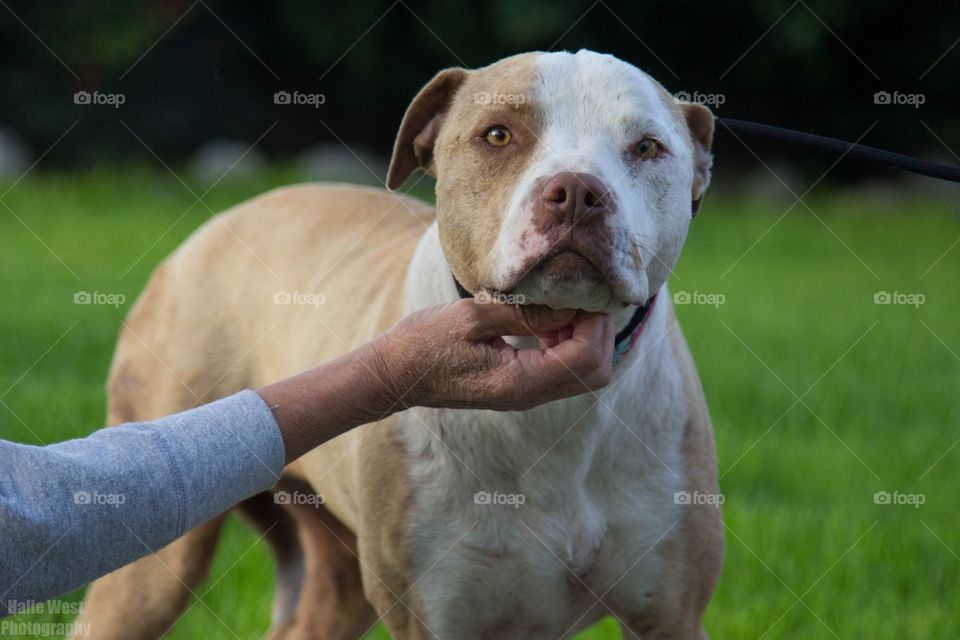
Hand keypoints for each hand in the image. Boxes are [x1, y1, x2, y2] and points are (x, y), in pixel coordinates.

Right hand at [260, 299, 614, 462]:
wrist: (395, 376)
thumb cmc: (423, 343)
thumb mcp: (471, 317)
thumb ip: (523, 312)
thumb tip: (570, 302)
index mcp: (517, 382)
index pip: (584, 359)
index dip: (593, 323)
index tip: (579, 292)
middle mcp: (528, 395)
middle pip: (595, 372)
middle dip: (598, 332)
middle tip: (577, 298)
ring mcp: (526, 394)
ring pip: (584, 373)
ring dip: (583, 336)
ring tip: (559, 305)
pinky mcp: (521, 386)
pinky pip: (562, 369)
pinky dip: (567, 342)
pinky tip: (545, 318)